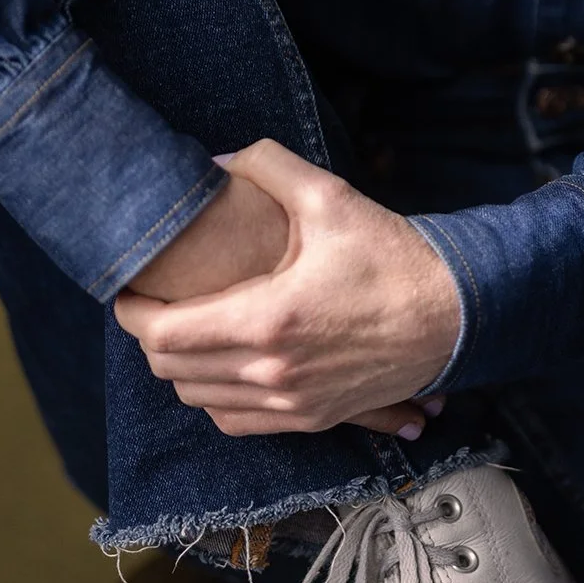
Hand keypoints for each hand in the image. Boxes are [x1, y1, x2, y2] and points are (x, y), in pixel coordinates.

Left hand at [114, 141, 461, 438]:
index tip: (128, 290)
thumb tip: (214, 161)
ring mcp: (291, 404)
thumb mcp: (330, 197)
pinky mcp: (311, 419)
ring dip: (182, 368)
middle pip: (172, 372)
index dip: (132, 313)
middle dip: (151, 337)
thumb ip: (266, 167)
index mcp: (268, 319)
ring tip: (187, 330)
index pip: (164, 336)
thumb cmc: (393, 256)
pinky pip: (236, 421)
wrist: (455, 316)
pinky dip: (215, 398)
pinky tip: (225, 365)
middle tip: (155, 303)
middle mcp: (273, 372)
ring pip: (199, 401)